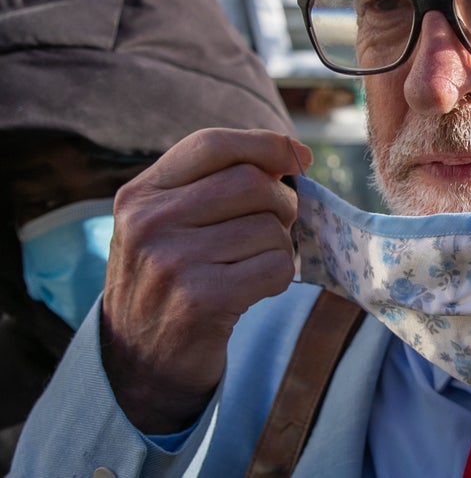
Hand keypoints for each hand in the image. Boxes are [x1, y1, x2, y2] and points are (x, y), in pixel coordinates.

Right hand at [100, 128, 311, 433]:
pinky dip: (279, 276)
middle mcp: (149, 223)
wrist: (138, 361)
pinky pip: (275, 267)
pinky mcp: (200, 301)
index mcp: (141, 194)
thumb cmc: (172, 277)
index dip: (266, 144)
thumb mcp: (170, 220)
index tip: (297, 159)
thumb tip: (295, 154)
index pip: (213, 144)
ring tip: (252, 263)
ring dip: (279, 246)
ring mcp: (172, 262)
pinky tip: (254, 288)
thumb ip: (217, 181)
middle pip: (252, 182)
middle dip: (281, 203)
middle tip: (274, 226)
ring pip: (270, 228)